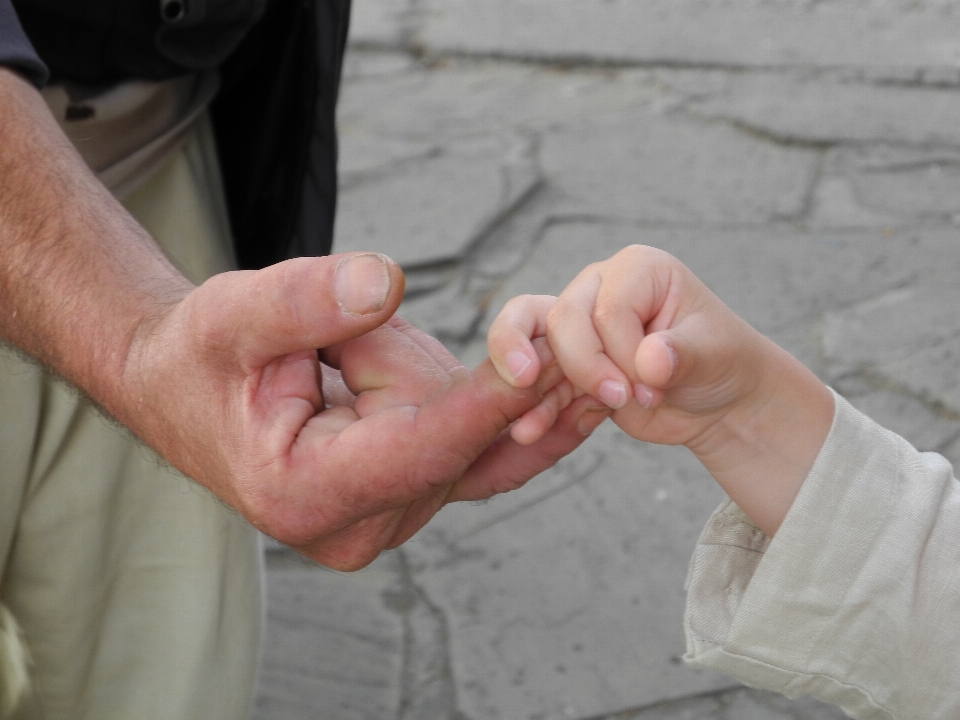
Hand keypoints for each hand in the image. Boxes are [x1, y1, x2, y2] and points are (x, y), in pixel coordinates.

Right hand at [118, 253, 605, 569]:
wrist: (190, 390)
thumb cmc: (203, 358)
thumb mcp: (230, 315)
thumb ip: (302, 301)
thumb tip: (386, 283)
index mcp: (303, 497)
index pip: (419, 450)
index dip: (487, 402)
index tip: (552, 359)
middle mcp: (360, 527)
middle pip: (450, 427)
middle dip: (411, 359)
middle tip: (330, 342)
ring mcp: (395, 518)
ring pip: (470, 427)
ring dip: (422, 370)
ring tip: (339, 365)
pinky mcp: (419, 496)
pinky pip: (496, 458)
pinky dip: (529, 419)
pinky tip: (586, 398)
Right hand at [487, 245, 833, 534]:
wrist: (716, 400)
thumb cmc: (722, 362)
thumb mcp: (714, 355)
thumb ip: (682, 354)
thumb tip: (650, 360)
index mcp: (637, 269)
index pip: (609, 308)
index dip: (625, 353)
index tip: (656, 385)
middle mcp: (599, 287)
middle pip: (563, 320)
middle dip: (588, 368)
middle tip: (625, 400)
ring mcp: (579, 325)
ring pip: (537, 344)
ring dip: (544, 386)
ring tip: (560, 418)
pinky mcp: (569, 363)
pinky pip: (537, 380)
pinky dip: (535, 407)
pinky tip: (530, 431)